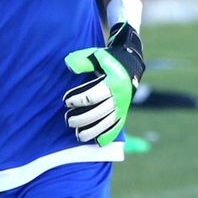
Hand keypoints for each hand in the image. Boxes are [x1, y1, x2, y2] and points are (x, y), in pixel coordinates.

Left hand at [63, 22, 145, 144]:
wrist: (131, 64)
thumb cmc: (109, 59)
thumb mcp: (96, 55)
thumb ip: (83, 60)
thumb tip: (69, 65)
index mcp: (114, 82)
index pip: (93, 95)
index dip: (78, 100)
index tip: (66, 102)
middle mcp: (120, 96)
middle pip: (99, 112)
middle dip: (82, 118)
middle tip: (68, 120)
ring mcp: (123, 106)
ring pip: (108, 122)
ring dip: (93, 131)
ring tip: (78, 136)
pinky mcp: (124, 112)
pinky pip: (117, 127)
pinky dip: (109, 135)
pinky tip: (98, 142)